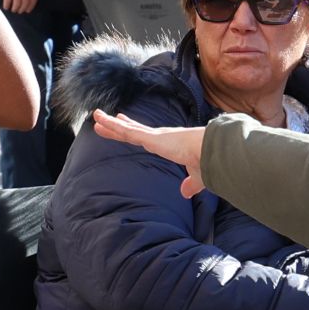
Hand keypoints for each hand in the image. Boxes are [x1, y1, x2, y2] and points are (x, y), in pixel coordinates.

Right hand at [0, 0, 37, 13]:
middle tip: (19, 11)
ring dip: (15, 8)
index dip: (30, 6)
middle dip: (22, 9)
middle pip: (25, 3)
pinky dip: (7, 5)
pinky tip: (6, 6)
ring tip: (13, 10)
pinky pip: (8, 0)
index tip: (28, 10)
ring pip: (17, 3)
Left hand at [90, 109, 208, 196]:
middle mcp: (160, 137)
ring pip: (126, 129)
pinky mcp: (151, 138)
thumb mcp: (197, 177)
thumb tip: (186, 193)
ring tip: (96, 116)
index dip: (135, 130)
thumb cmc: (208, 163)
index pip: (146, 137)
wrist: (212, 154)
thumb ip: (190, 184)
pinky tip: (102, 121)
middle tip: (105, 118)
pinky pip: (127, 132)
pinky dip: (113, 126)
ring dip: (110, 123)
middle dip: (119, 125)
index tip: (125, 123)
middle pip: (133, 130)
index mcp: (169, 145)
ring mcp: (155, 136)